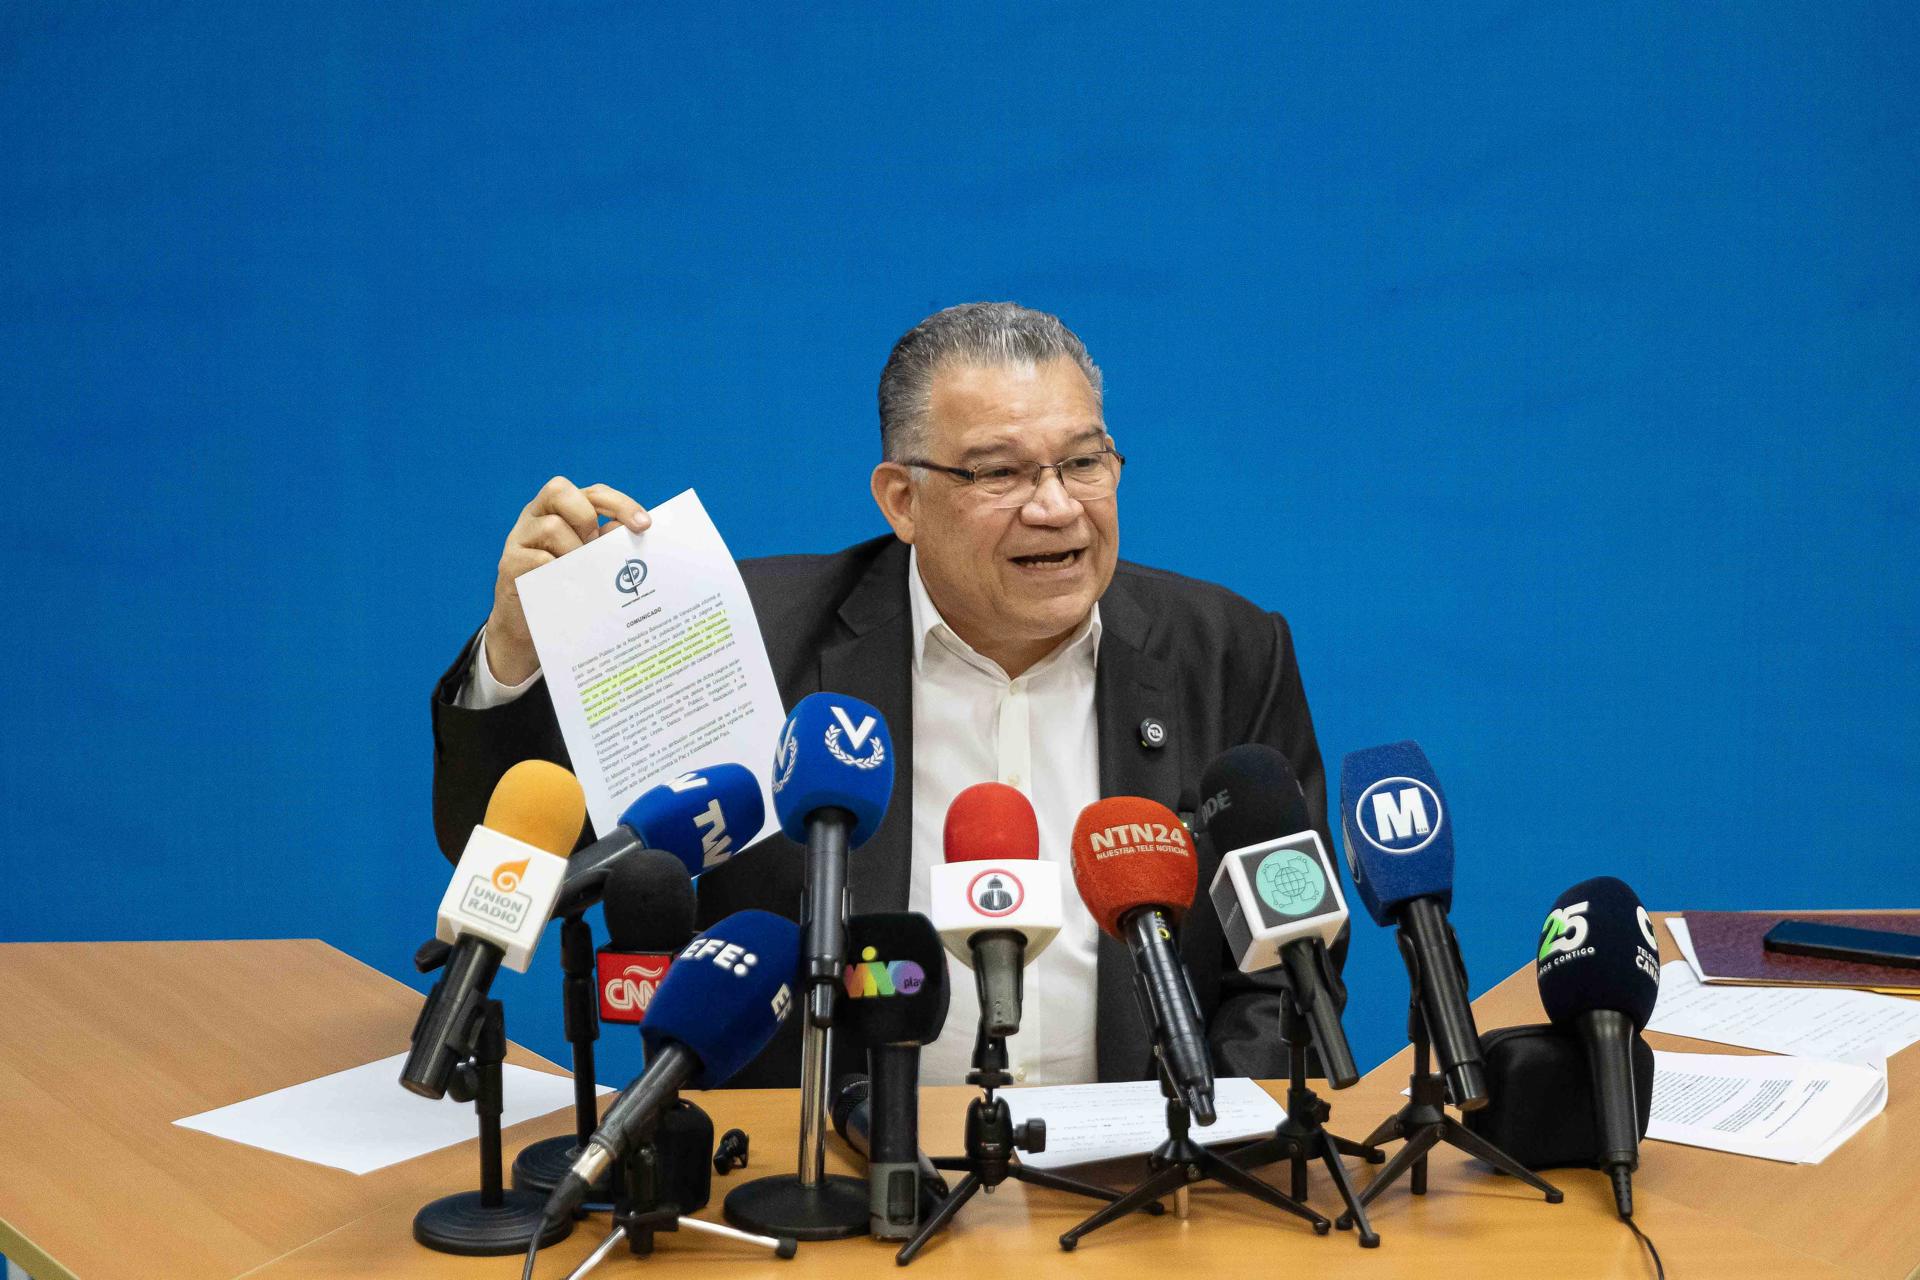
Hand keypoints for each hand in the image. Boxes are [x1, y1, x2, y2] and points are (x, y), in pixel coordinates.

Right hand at [484, 476, 648, 684]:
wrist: (530, 626)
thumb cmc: (567, 586)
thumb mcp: (590, 561)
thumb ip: (608, 543)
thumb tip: (628, 532)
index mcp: (560, 511)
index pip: (592, 493)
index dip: (620, 503)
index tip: (644, 525)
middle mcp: (536, 516)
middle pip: (558, 490)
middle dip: (585, 516)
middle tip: (594, 544)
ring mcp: (519, 538)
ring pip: (551, 526)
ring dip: (575, 551)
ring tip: (583, 573)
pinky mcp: (509, 564)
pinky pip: (536, 559)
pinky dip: (557, 571)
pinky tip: (567, 586)